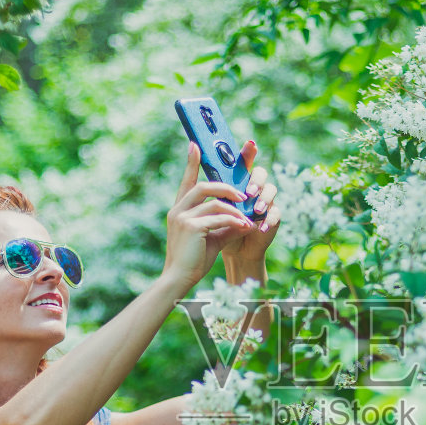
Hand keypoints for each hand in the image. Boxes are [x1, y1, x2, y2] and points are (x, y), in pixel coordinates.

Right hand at [160, 143, 257, 293]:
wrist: (180, 279)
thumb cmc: (194, 260)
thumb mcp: (213, 238)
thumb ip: (226, 226)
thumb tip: (246, 220)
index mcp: (179, 210)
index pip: (187, 181)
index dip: (191, 163)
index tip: (195, 145)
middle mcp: (178, 210)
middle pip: (203, 185)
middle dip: (226, 187)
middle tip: (243, 194)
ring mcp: (183, 217)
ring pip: (213, 201)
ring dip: (234, 207)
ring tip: (247, 214)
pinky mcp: (191, 227)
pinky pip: (218, 217)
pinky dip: (234, 220)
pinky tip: (244, 226)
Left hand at [222, 140, 281, 275]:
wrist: (233, 249)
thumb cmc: (221, 224)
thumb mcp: (213, 205)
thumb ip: (209, 184)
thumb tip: (192, 151)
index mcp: (240, 182)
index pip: (245, 162)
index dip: (249, 152)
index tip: (249, 144)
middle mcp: (255, 187)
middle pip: (260, 173)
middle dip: (255, 180)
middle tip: (248, 192)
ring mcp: (266, 201)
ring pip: (271, 190)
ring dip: (264, 199)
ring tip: (255, 210)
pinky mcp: (273, 217)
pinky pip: (276, 214)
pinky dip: (269, 220)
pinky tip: (261, 227)